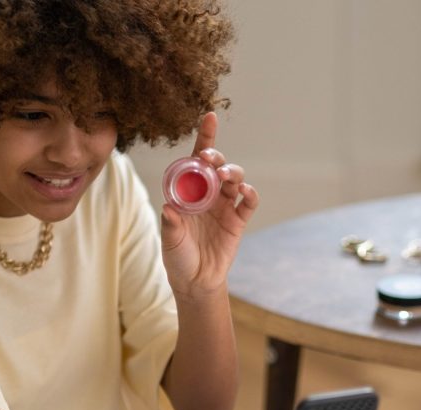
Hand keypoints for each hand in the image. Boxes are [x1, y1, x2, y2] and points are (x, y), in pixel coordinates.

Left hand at [160, 112, 260, 300]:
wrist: (196, 282)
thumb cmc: (178, 258)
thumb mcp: (170, 242)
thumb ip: (171, 226)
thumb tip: (170, 210)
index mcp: (188, 192)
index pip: (196, 159)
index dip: (205, 137)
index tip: (210, 117)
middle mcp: (208, 195)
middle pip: (217, 165)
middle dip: (216, 156)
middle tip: (209, 159)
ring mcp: (225, 207)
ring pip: (235, 179)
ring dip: (232, 172)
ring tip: (225, 175)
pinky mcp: (238, 221)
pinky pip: (248, 202)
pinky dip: (249, 193)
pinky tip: (244, 191)